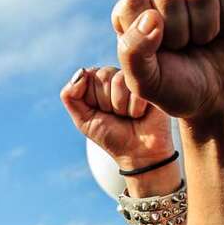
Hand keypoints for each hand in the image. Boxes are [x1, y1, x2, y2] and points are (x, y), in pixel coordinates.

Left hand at [60, 66, 175, 179]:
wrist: (138, 153)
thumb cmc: (111, 136)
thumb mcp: (83, 119)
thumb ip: (70, 96)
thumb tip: (81, 71)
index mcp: (99, 80)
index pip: (87, 76)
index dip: (92, 99)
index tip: (102, 113)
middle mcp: (117, 75)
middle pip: (103, 76)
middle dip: (106, 103)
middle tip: (117, 116)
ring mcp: (136, 79)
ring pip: (119, 82)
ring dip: (121, 107)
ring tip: (129, 116)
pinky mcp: (153, 85)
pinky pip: (136, 91)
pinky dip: (135, 110)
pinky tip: (141, 114)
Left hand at [112, 0, 223, 121]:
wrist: (222, 99)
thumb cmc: (179, 89)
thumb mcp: (147, 83)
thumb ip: (133, 52)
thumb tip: (151, 17)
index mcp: (136, 12)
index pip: (133, 3)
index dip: (148, 33)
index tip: (160, 53)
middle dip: (179, 31)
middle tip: (185, 49)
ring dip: (206, 27)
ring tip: (205, 41)